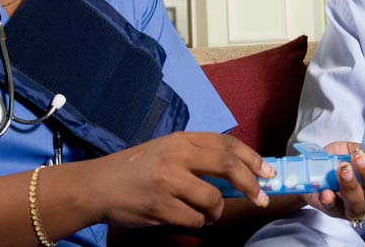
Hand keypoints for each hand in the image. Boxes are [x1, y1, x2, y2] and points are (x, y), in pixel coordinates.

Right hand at [87, 132, 272, 228]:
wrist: (97, 186)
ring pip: (212, 200)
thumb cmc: (135, 170)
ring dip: (215, 212)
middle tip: (261, 197)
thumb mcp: (166, 152)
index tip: (267, 172)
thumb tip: (238, 174)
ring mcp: (168, 180)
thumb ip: (197, 158)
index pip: (225, 143)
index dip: (250, 158)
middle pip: (227, 165)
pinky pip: (194, 220)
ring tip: (203, 213)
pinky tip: (182, 218)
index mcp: (180, 139)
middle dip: (250, 183)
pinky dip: (195, 223)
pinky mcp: (160, 205)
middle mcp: (176, 155)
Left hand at [303, 138, 364, 222]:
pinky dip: (330, 200)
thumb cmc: (339, 160)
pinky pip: (334, 209)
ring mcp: (355, 209)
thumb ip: (357, 149)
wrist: (316, 171)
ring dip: (351, 186)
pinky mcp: (335, 212)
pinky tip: (326, 191)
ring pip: (359, 206)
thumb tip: (361, 148)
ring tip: (343, 169)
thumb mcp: (349, 150)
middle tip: (358, 158)